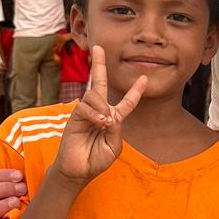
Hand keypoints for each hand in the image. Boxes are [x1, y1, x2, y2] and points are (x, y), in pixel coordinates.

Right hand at [53, 45, 146, 183]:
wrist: (79, 170)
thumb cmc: (96, 160)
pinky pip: (85, 107)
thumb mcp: (113, 146)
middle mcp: (99, 112)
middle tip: (98, 47)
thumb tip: (109, 114)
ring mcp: (86, 113)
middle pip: (99, 83)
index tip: (144, 78)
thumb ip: (116, 129)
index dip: (135, 92)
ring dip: (101, 107)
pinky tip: (99, 123)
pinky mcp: (74, 117)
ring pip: (94, 96)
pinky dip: (94, 114)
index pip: (126, 103)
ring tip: (104, 124)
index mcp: (113, 119)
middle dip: (99, 65)